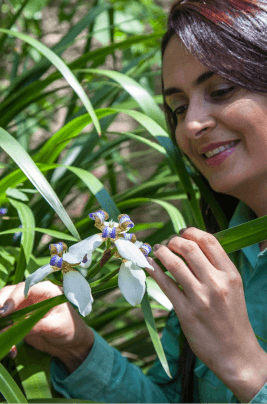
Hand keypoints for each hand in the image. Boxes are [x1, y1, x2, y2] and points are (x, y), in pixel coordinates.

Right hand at [0, 281, 94, 371]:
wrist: (71, 343)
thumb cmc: (70, 329)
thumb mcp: (55, 326)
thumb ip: (36, 325)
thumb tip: (14, 326)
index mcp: (45, 289)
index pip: (24, 288)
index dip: (11, 298)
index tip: (3, 313)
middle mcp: (32, 294)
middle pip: (9, 294)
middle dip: (0, 306)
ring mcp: (24, 306)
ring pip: (3, 307)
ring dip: (1, 322)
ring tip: (2, 336)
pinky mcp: (19, 318)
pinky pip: (5, 323)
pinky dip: (4, 333)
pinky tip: (12, 350)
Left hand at [147, 228, 265, 385]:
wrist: (236, 354)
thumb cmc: (233, 318)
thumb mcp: (232, 288)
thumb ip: (216, 268)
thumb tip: (190, 248)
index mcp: (230, 274)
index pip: (209, 241)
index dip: (191, 232)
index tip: (182, 232)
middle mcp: (216, 283)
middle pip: (188, 248)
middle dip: (173, 240)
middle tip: (168, 242)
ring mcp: (200, 298)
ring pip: (174, 263)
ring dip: (161, 252)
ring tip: (157, 250)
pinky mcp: (185, 312)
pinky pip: (165, 284)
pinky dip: (154, 270)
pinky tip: (149, 264)